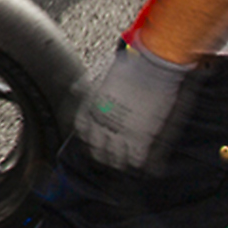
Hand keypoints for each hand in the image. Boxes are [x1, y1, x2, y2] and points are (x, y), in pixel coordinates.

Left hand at [73, 42, 194, 171]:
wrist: (152, 67)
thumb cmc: (128, 64)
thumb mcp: (98, 72)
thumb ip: (85, 85)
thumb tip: (75, 90)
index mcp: (92, 108)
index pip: (83, 130)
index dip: (87, 137)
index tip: (91, 140)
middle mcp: (103, 123)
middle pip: (97, 148)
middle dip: (101, 153)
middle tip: (105, 157)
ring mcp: (122, 132)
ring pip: (115, 157)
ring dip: (118, 160)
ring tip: (121, 163)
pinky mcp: (142, 138)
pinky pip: (136, 159)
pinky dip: (136, 162)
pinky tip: (138, 162)